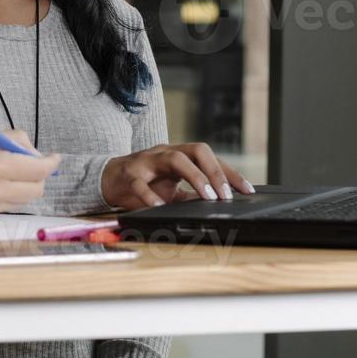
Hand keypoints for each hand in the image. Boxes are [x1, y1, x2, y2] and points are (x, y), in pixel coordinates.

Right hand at [0, 129, 59, 216]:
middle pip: (37, 188)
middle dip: (40, 175)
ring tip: (11, 170)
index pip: (40, 170)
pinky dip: (11, 192)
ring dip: (26, 185)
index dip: (51, 162)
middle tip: (31, 162)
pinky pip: (9, 203)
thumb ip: (13, 142)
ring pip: (25, 199)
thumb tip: (33, 152)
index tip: (53, 156)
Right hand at [101, 143, 253, 209]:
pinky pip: (141, 183)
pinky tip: (160, 207)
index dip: (230, 172)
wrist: (109, 179)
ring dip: (196, 177)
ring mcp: (148, 161)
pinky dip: (151, 196)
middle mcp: (166, 153)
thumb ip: (192, 194)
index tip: (247, 190)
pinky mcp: (129, 174)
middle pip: (197, 150)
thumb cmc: (144, 182)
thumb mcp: (172, 188)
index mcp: (180, 155)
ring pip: (175, 159)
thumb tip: (219, 205)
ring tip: (208, 197)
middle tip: (226, 194)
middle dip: (216, 171)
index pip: (211, 158)